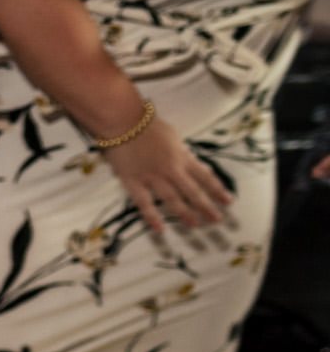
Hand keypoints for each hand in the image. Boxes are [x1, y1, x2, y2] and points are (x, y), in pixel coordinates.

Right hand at [103, 115, 233, 234]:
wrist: (123, 122)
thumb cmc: (148, 126)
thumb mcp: (174, 137)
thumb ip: (182, 152)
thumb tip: (191, 165)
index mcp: (183, 157)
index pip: (205, 177)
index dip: (218, 190)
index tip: (228, 201)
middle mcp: (171, 170)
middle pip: (193, 191)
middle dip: (206, 206)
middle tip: (217, 220)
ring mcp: (152, 177)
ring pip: (172, 199)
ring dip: (185, 214)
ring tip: (196, 225)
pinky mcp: (133, 182)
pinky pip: (144, 203)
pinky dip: (152, 217)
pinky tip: (160, 229)